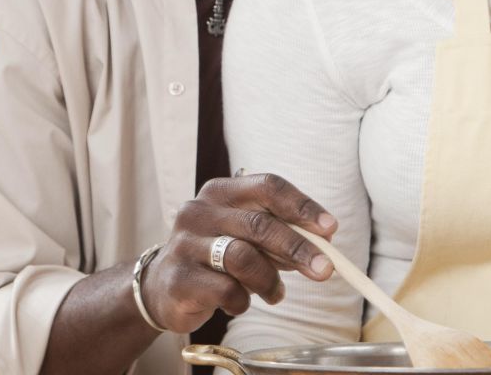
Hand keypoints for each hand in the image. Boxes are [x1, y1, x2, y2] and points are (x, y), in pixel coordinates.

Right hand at [140, 172, 337, 331]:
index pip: (267, 186)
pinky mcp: (179, 279)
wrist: (161, 287)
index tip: (330, 228)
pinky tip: (239, 303)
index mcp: (220, 192)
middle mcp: (199, 211)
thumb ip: (278, 235)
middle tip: (326, 269)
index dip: (302, 206)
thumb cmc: (214, 257)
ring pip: (243, 258)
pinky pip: (226, 290)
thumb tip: (324, 243)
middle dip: (299, 248)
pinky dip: (243, 301)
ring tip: (276, 294)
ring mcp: (185, 244)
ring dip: (270, 280)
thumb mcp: (244, 237)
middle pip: (259, 224)